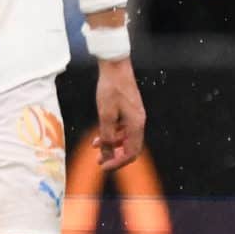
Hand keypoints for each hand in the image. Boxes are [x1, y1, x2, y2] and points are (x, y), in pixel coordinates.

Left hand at [93, 55, 145, 171]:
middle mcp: (139, 122)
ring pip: (125, 138)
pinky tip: (98, 137)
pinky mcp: (129, 110)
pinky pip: (122, 128)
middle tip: (99, 162)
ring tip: (96, 150)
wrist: (115, 66)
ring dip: (111, 145)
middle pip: (130, 147)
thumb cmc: (110, 89)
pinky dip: (112, 134)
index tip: (104, 167)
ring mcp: (135, 115)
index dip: (118, 162)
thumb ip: (107, 135)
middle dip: (115, 156)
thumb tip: (108, 153)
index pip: (132, 152)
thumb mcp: (105, 115)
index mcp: (136, 124)